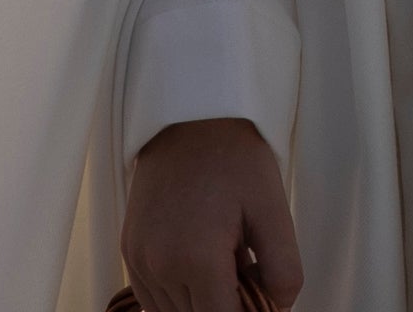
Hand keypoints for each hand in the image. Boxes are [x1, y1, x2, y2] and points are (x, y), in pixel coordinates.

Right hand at [120, 117, 302, 310]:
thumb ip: (283, 269)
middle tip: (248, 270)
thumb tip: (278, 308)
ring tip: (226, 262)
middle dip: (226, 306)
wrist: (191, 119)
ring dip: (201, 303)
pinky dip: (178, 295)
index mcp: (197, 259)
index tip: (260, 296)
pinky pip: (152, 297)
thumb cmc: (236, 159)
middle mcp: (159, 266)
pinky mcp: (129, 251)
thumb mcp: (274, 209)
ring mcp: (138, 260)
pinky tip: (201, 264)